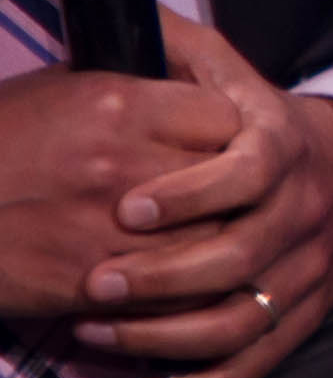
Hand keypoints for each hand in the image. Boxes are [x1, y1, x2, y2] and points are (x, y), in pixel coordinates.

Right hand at [0, 56, 236, 316]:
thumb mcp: (54, 92)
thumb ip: (126, 89)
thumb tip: (184, 84)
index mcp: (119, 105)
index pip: (227, 118)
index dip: (230, 136)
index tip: (220, 148)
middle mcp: (126, 163)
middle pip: (232, 181)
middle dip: (233, 192)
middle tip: (225, 200)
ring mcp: (114, 227)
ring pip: (216, 241)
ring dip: (218, 245)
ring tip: (208, 243)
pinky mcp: (94, 282)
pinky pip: (175, 292)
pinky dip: (187, 291)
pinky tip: (177, 283)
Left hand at [72, 13, 332, 377]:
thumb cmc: (260, 121)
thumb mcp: (231, 73)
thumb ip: (180, 48)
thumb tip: (126, 7)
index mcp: (287, 149)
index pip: (250, 171)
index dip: (191, 191)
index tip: (128, 205)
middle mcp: (305, 214)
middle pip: (243, 255)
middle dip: (163, 274)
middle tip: (95, 282)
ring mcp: (307, 273)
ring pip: (244, 318)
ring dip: (168, 335)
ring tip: (95, 333)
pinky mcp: (300, 319)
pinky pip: (250, 366)